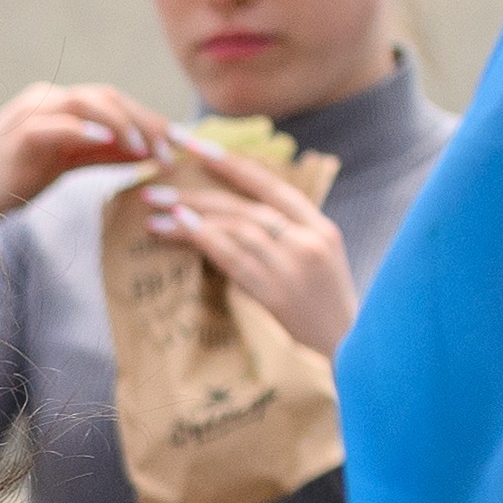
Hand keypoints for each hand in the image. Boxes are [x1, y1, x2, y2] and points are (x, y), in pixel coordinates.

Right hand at [0, 81, 170, 235]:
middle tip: (175, 152)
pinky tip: (113, 143)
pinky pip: (61, 123)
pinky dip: (89, 129)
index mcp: (57, 104)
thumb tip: (147, 152)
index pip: (114, 101)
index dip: (152, 119)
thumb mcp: (63, 164)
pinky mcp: (20, 135)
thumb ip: (101, 153)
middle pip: (109, 96)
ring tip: (149, 151)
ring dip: (126, 124)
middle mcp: (46, 99)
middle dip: (148, 121)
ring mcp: (31, 113)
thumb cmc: (7, 184)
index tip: (184, 145)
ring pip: (89, 101)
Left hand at [122, 141, 361, 359]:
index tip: (195, 146)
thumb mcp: (315, 267)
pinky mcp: (277, 292)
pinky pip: (234, 257)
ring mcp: (295, 265)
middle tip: (155, 185)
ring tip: (155, 212)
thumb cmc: (321, 315)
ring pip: (236, 227)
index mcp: (322, 229)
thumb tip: (233, 219)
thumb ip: (286, 240)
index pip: (272, 186)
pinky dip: (204, 238)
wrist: (347, 356)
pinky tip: (178, 229)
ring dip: (190, 216)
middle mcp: (310, 241)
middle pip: (246, 205)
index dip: (232, 164)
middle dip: (198, 191)